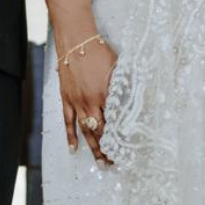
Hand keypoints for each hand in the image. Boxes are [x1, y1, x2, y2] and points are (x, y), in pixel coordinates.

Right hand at [57, 35, 116, 163]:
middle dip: (108, 150)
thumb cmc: (100, 51)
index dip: (120, 139)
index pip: (114, 123)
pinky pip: (68, 122)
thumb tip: (138, 100)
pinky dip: (70, 136)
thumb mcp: (118, 68)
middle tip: (114, 164)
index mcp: (106, 94)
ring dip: (93, 148)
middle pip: (100, 132)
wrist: (77, 40)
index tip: (126, 151)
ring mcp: (77, 101)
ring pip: (85, 131)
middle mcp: (91, 101)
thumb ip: (125, 86)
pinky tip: (73, 149)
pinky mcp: (66, 98)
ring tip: (100, 164)